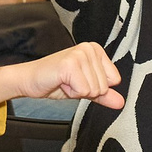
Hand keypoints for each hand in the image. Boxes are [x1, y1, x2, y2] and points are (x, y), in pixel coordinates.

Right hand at [0, 42, 125, 110]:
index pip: (114, 80)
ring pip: (94, 89)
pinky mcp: (70, 65)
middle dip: (85, 90)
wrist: (31, 81)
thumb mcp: (85, 89)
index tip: (78, 81)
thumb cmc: (56, 81)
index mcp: (96, 50)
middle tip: (69, 82)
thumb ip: (103, 95)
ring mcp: (79, 55)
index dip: (95, 87)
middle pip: (104, 86)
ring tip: (64, 82)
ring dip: (77, 91)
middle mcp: (89, 48)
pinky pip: (83, 91)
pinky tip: (60, 82)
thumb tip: (121, 102)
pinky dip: (71, 92)